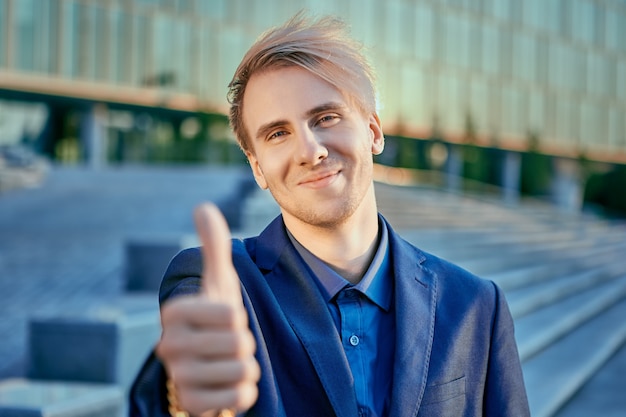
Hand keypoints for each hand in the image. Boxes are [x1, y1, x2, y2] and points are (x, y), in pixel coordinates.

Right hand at [156, 203, 259, 415]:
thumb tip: (203, 206)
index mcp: (174, 313)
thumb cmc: (215, 318)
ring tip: (227, 362)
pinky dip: (244, 391)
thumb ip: (214, 245)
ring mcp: (179, 377)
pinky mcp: (192, 405)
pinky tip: (227, 384)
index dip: (237, 318)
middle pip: (239, 343)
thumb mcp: (218, 281)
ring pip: (243, 370)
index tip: (223, 320)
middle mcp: (169, 346)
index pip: (232, 315)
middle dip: (244, 344)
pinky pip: (241, 397)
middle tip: (227, 344)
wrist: (207, 365)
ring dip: (246, 367)